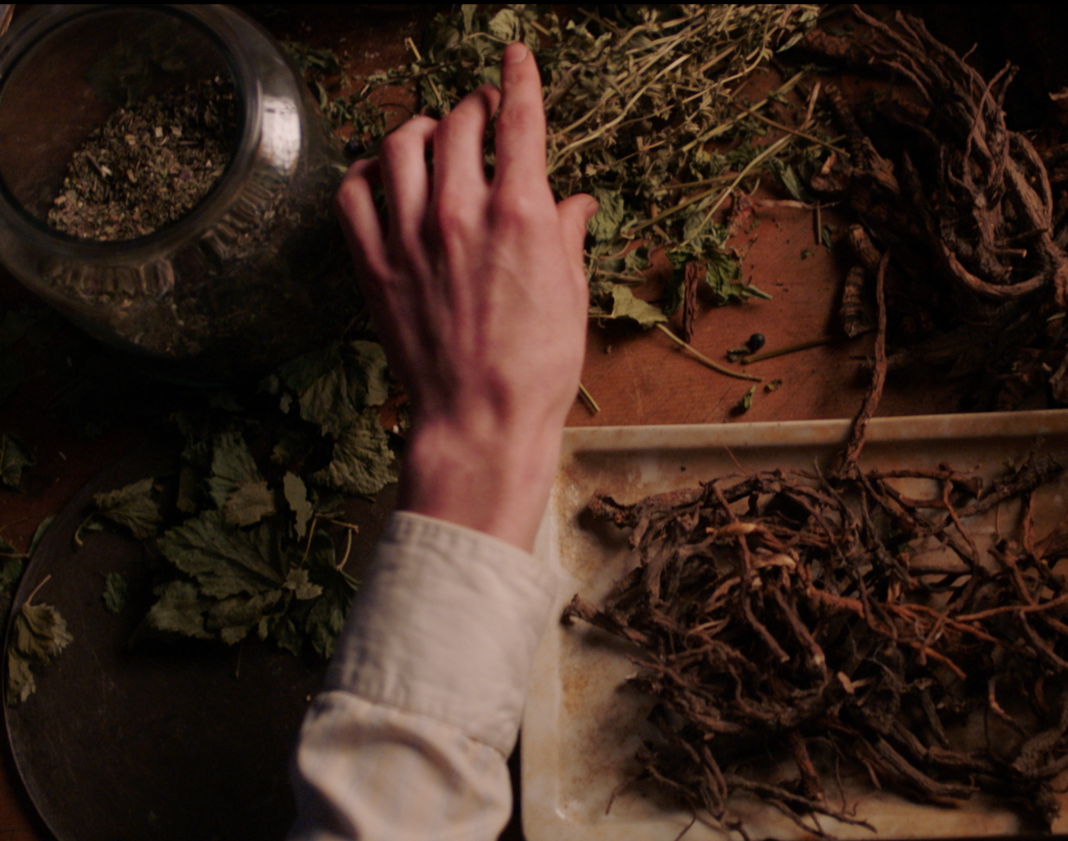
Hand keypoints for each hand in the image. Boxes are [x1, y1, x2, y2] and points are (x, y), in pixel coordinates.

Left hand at [335, 43, 595, 550]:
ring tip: (430, 132)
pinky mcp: (373, 264)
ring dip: (419, 126)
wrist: (479, 420)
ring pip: (399, 143)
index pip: (519, 120)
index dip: (519, 78)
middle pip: (457, 122)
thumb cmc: (537, 367)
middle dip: (473, 104)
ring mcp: (410, 235)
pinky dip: (367, 172)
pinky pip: (354, 192)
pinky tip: (382, 175)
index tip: (515, 55)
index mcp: (521, 215)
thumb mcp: (573, 295)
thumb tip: (574, 201)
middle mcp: (461, 212)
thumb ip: (567, 235)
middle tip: (481, 110)